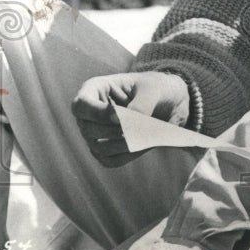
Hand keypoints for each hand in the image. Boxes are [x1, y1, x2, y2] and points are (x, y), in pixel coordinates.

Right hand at [72, 72, 189, 166]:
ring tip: (144, 136)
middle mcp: (89, 113)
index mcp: (95, 89)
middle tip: (137, 127)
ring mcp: (94, 134)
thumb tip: (127, 125)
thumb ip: (142, 103)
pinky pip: (110, 160)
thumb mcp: (153, 88)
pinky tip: (144, 144)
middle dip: (113, 131)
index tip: (119, 115)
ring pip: (98, 148)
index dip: (97, 113)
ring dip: (122, 144)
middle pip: (88, 129)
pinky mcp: (105, 150)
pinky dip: (128, 155)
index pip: (81, 105)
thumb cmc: (156, 88)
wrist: (167, 102)